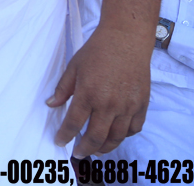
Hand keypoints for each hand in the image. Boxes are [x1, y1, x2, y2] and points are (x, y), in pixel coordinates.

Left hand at [48, 23, 152, 156]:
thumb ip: (63, 89)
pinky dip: (124, 136)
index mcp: (88, 94)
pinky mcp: (142, 105)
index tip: (60, 142)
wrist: (126, 40)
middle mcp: (109, 104)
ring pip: (116, 137)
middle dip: (84, 148)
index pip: (74, 123)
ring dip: (104, 147)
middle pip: (96, 137)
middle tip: (78, 152)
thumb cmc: (97, 51)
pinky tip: (115, 135)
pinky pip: (134, 128)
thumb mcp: (73, 67)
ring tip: (95, 150)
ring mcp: (128, 106)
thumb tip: (51, 105)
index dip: (65, 136)